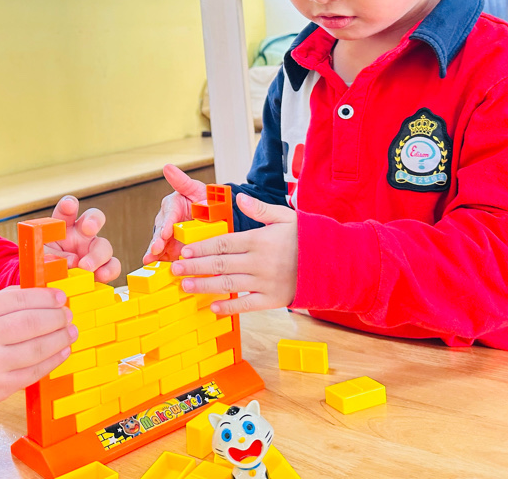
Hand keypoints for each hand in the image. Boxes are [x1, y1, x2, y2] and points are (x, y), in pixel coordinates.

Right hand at [0, 286, 75, 411]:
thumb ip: (3, 300)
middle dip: (56, 318)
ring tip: (71, 331)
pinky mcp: (1, 387)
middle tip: (68, 314)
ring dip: (60, 339)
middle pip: (30, 323)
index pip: (19, 300)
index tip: (60, 297)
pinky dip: (53, 361)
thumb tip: (36, 291)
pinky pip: (34, 372)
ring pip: (36, 349)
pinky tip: (63, 351)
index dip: (45, 297)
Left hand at [44, 196, 120, 283]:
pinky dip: (109, 270)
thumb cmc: (42, 267)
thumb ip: (52, 257)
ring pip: (104, 245)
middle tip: (89, 228)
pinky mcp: (101, 267)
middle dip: (93, 220)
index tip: (69, 206)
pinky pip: (112, 265)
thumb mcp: (39, 259)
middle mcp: (80, 235)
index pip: (65, 211)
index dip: (68, 205)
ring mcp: (92, 251)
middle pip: (93, 218)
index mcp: (61, 227)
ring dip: (97, 255)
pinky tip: (101, 276)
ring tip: (86, 267)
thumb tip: (73, 261)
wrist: (47, 286)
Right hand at [142, 164, 207, 264]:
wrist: (217, 218)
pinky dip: (160, 261)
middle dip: (158, 241)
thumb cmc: (206, 200)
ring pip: (160, 243)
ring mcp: (169, 236)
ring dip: (155, 252)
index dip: (167, 224)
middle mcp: (167, 221)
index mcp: (172, 205)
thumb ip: (182, 181)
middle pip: (161, 231)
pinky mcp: (171, 247)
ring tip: (150, 261)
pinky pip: (165, 254)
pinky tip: (155, 267)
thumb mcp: (197, 189)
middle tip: (156, 249)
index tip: (166, 232)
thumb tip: (167, 167)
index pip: (169, 214)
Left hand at [169, 194, 297, 313]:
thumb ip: (260, 210)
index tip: (184, 250)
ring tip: (185, 286)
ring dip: (204, 286)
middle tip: (174, 269)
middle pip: (219, 264)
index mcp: (259, 240)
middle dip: (194, 267)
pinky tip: (212, 307)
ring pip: (228, 284)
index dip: (201, 247)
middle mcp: (259, 262)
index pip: (223, 243)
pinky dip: (229, 308)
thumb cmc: (306, 238)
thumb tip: (239, 198)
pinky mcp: (273, 299)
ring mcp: (265, 282)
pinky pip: (247, 305)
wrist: (333, 263)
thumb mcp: (285, 217)